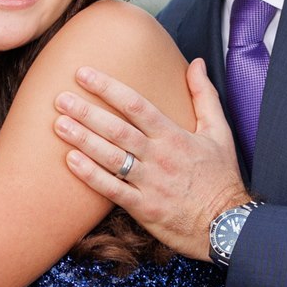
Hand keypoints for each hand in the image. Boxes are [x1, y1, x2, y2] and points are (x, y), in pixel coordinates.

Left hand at [53, 58, 248, 260]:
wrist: (227, 223)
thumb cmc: (220, 177)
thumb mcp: (219, 131)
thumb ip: (204, 95)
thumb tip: (196, 63)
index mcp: (174, 135)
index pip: (136, 105)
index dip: (108, 88)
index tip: (84, 74)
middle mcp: (159, 156)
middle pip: (117, 129)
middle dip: (86, 112)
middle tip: (60, 98)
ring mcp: (149, 182)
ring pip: (110, 157)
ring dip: (83, 139)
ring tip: (58, 124)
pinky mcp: (143, 207)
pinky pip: (112, 189)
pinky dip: (90, 175)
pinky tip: (70, 161)